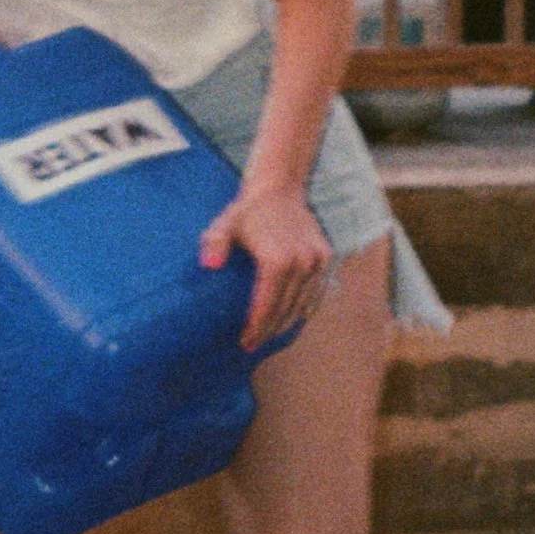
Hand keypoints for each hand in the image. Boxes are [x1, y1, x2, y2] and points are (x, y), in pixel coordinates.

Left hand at [200, 180, 334, 351]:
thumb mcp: (225, 224)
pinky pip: (316, 292)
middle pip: (285, 309)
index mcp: (277, 259)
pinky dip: (304, 308)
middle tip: (253, 345)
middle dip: (269, 331)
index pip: (267, 305)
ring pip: (303, 304)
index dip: (256, 327)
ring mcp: (316, 261)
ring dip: (287, 324)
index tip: (245, 342)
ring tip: (270, 337)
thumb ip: (214, 243)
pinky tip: (290, 319)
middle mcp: (301, 262)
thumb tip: (209, 265)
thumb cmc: (247, 211)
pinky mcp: (325, 257)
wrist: (279, 188)